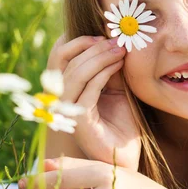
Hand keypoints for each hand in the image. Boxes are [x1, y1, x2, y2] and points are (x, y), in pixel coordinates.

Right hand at [47, 34, 141, 169]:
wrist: (127, 155)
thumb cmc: (122, 123)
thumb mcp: (116, 89)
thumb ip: (109, 69)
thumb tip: (112, 41)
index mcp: (66, 89)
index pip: (60, 58)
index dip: (77, 42)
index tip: (102, 33)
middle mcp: (61, 100)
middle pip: (66, 62)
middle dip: (91, 47)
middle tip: (116, 39)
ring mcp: (68, 111)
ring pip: (75, 75)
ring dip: (99, 58)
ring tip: (120, 50)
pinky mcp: (80, 122)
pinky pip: (88, 91)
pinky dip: (103, 74)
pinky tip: (118, 65)